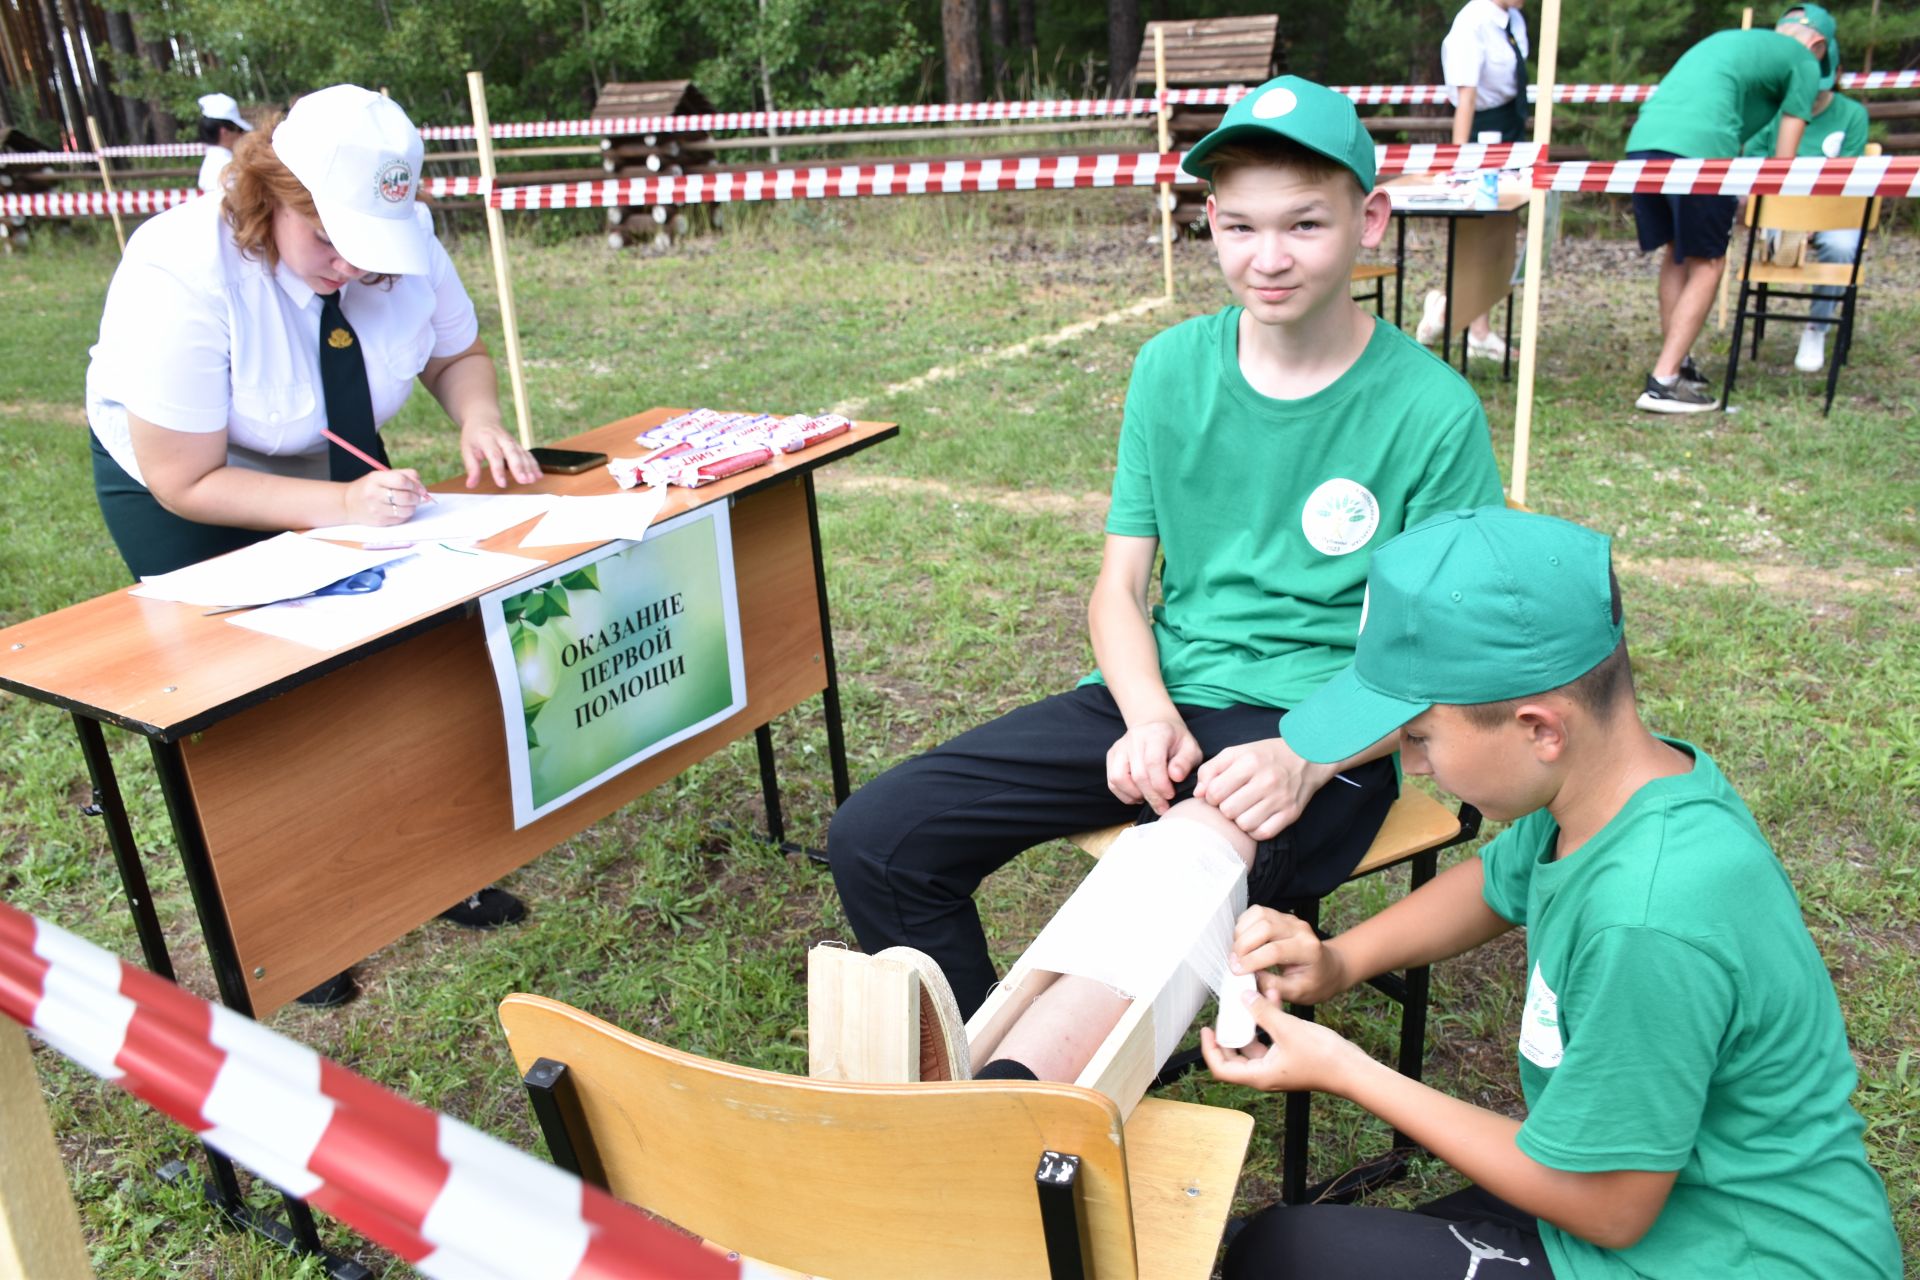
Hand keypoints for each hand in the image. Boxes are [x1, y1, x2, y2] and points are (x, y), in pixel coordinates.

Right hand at [344, 469, 428, 525]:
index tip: (419, 488)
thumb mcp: (383, 475)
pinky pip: (401, 519)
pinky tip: (400, 509)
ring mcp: (376, 510)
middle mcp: (374, 494)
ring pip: (406, 510)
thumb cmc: (371, 487)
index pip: (401, 481)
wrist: (347, 503)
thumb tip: (422, 488)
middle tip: (417, 497)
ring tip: (409, 503)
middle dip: (416, 497)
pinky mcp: (379, 522)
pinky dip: (405, 514)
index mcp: (375, 479)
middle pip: (405, 497)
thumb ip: (405, 475)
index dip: (415, 485)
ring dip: (413, 507)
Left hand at [460, 419, 541, 488]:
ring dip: (529, 467)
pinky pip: (527, 454)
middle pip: (512, 452)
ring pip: (522, 453)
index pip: (494, 455)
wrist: (483, 419)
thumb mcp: (467, 450)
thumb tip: (470, 485)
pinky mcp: (518, 445)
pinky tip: (538, 475)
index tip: (502, 484)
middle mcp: (502, 438)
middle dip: (519, 467)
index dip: (498, 470)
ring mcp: (512, 441)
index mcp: (487, 438)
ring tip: (532, 480)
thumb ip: (471, 468)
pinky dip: (534, 464)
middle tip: (523, 480)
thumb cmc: (474, 436)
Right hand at [1105, 719, 1202, 813]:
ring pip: (1119, 778)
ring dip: (1135, 795)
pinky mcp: (1112, 756)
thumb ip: (1185, 762)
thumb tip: (1175, 776)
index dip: (1161, 784)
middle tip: (1163, 806)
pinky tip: (1139, 795)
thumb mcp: (1190, 748)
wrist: (1156, 727)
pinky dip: (1125, 794)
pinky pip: (1112, 781)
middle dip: (1152, 796)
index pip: (1153, 762)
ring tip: (1150, 799)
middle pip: (1138, 774)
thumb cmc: (1175, 741)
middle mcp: (1134, 738)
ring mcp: (1120, 747)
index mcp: (1156, 734)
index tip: (1170, 795)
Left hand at [1192, 736, 1331, 840]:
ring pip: (1244, 825)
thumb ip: (1211, 769)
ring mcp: (1281, 798)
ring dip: (1240, 820)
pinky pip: (1263, 834)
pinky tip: (1257, 818)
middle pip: (1228, 811)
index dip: (1211, 796)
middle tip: (1234, 801)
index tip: (1220, 793)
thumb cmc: (1266, 755)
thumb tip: (1198, 794)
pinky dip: (1255, 830)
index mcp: (1249, 762)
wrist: (1307, 756)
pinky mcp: (1292, 813)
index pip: (1215, 792)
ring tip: (1246, 809)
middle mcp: (1267, 780)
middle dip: (1225, 808)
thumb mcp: (1236, 752)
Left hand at [1200, 986, 1365, 1094]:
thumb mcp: (1288, 1030)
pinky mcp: (1289, 1057)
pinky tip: (1273, 999)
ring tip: (1254, 996)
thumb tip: (1244, 999)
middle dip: (1230, 1031)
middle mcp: (1265, 1073)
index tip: (1207, 1030)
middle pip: (1234, 1055)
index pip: (1221, 1069)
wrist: (1354, 1069)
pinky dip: (1269, 1021)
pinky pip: (1271, 1038)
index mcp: (1259, 1075)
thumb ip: (1263, 1013)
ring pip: (1254, 1043)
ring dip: (1253, 1021)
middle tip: (1226, 1013)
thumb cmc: (1324, 1059)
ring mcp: (1278, 1066)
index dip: (1209, 1049)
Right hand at [1229, 906, 1349, 1005]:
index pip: (1274, 950)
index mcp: (1308, 950)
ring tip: (1238, 952)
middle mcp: (1300, 929)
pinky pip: (1257, 912)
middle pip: (1265, 927)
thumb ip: (1274, 987)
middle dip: (1243, 945)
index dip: (1252, 961)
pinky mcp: (1280, 916)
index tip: (1237, 972)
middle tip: (1234, 963)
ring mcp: (1290, 919)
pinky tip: (1243, 941)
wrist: (1328, 968)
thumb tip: (1249, 978)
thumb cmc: (1315, 982)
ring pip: (1259, 914)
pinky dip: (1244, 925)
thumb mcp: (1298, 994)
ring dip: (1242, 932)